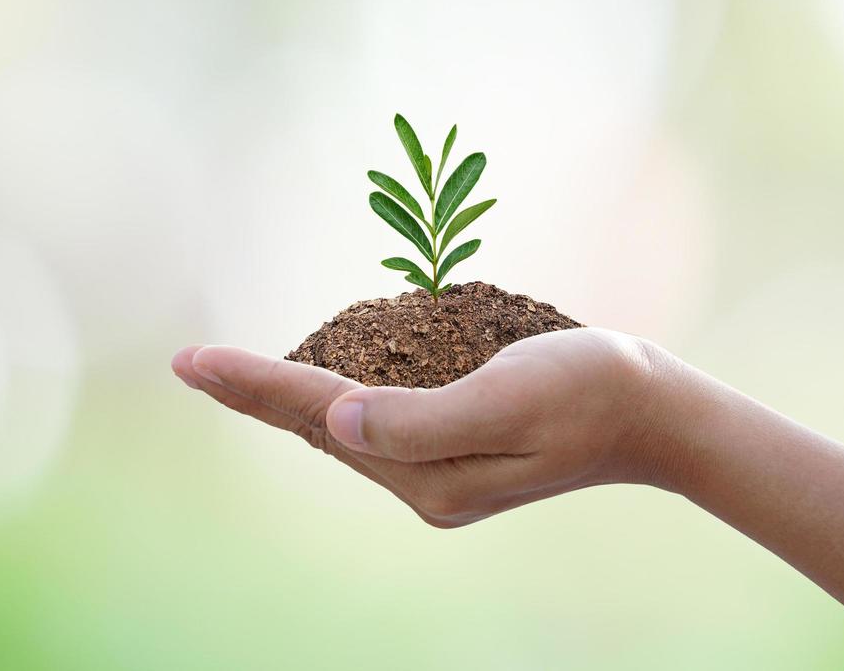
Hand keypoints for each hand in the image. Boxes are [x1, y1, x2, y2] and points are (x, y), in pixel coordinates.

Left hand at [171, 328, 675, 527]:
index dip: (252, 384)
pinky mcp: (453, 451)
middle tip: (190, 364)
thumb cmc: (590, 389)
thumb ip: (422, 416)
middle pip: (318, 429)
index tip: (192, 361)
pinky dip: (332, 396)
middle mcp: (424, 482)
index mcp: (431, 473)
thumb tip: (336, 420)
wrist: (652, 412)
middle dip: (252, 393)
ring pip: (341, 428)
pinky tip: (311, 383)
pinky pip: (374, 422)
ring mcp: (438, 472)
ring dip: (285, 397)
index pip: (320, 418)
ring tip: (230, 373)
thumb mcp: (510, 395)